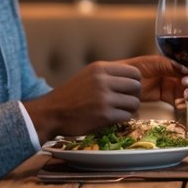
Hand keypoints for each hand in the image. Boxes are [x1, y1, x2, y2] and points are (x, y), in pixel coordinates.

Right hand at [24, 59, 143, 140]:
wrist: (51, 112)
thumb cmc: (71, 95)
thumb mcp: (88, 75)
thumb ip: (108, 73)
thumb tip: (135, 75)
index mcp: (100, 68)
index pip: (134, 72)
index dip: (135, 82)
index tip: (129, 89)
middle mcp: (103, 80)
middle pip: (136, 87)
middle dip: (134, 96)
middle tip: (126, 102)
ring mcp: (104, 98)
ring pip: (134, 103)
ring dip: (130, 109)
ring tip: (119, 111)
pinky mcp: (104, 115)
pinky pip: (126, 116)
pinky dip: (122, 119)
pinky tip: (113, 118)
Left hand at [133, 54, 187, 109]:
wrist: (124, 81)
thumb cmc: (136, 67)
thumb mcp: (154, 62)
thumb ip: (171, 65)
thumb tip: (186, 70)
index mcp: (175, 66)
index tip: (186, 81)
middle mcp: (177, 76)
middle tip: (187, 92)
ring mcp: (173, 88)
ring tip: (186, 98)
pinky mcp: (168, 99)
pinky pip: (182, 103)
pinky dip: (185, 105)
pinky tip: (180, 104)